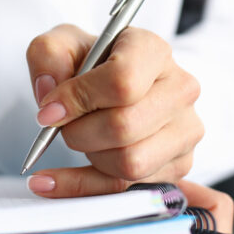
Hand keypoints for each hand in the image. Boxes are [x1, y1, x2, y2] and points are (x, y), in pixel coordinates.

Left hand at [24, 24, 203, 196]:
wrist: (112, 84)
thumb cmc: (90, 62)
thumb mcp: (61, 44)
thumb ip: (48, 56)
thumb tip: (50, 94)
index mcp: (153, 51)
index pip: (122, 82)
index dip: (79, 99)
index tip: (50, 109)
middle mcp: (179, 89)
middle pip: (124, 126)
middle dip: (79, 132)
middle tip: (63, 125)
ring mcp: (185, 130)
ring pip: (130, 162)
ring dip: (90, 155)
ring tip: (82, 136)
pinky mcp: (178, 164)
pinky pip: (127, 189)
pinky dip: (83, 187)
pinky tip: (53, 181)